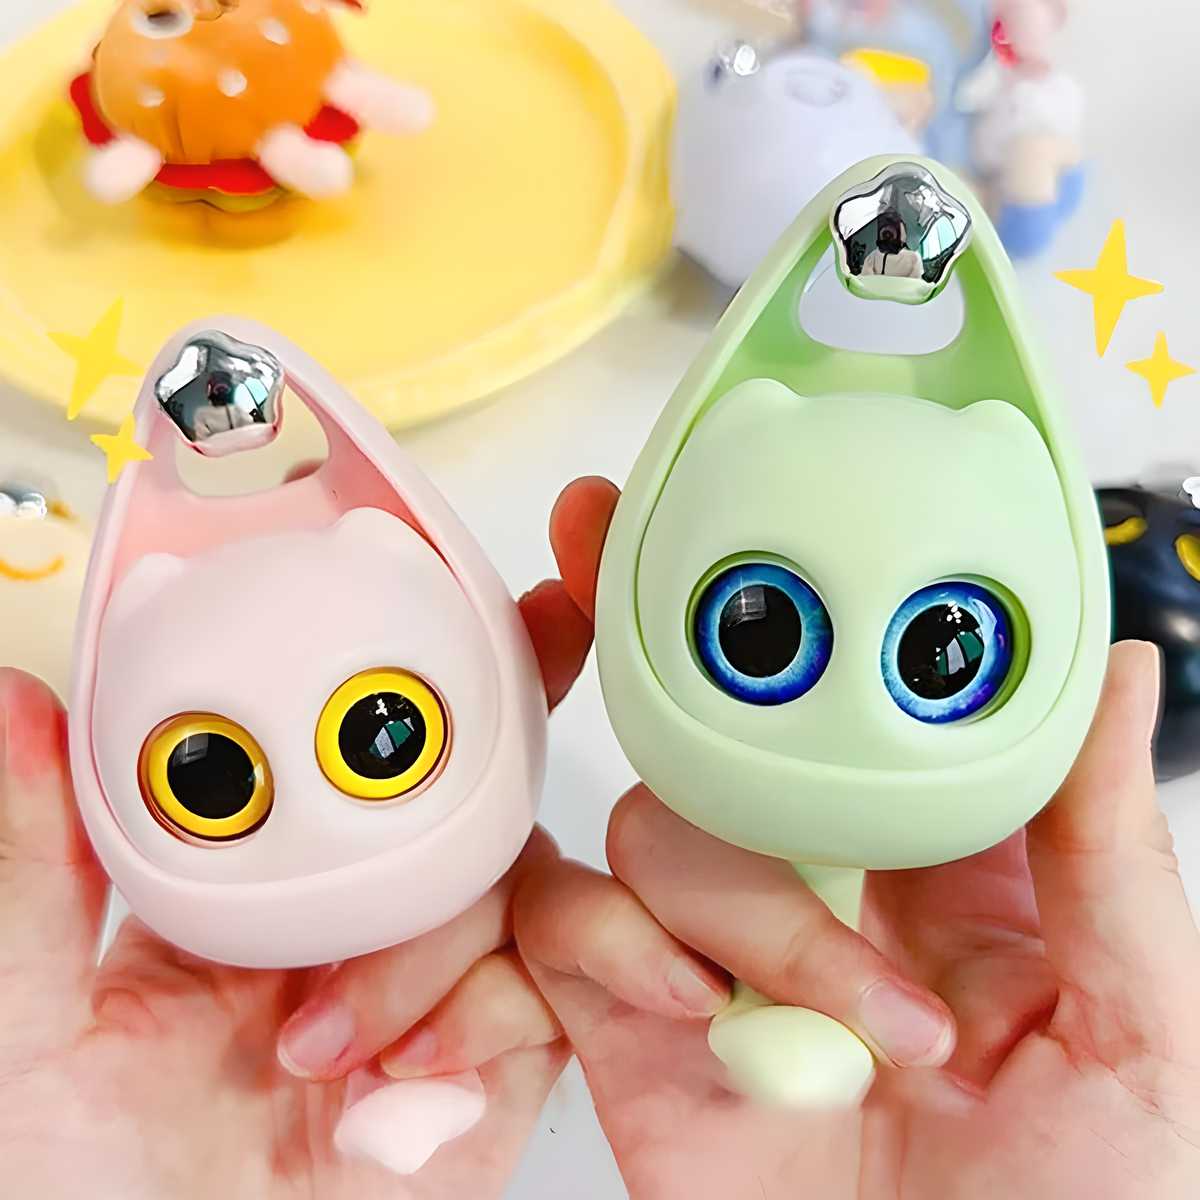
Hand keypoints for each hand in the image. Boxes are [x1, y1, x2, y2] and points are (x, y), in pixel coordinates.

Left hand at [0, 533, 593, 1197]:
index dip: (389, 666)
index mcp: (245, 908)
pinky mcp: (493, 1073)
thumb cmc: (74, 1196)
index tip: (430, 576)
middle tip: (552, 624)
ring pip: (502, 889)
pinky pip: (542, 999)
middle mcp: (348, 934)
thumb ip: (32, 866)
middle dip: (513, 710)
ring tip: (335, 1042)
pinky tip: (411, 1080)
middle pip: (452, 797)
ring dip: (438, 942)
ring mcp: (428, 998)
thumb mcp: (27, 1024)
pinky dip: (489, 1017)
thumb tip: (12, 700)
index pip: (332, 762)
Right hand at [517, 479, 1199, 1199]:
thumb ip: (1105, 852)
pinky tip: (698, 1018)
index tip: (759, 497)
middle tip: (591, 523)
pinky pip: (564, 929)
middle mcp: (814, 892)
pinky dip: (614, 948)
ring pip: (653, 830)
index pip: (852, 711)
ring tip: (847, 1035)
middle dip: (644, 629)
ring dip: (748, 914)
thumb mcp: (1142, 1037)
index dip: (805, 608)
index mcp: (935, 874)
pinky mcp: (624, 1027)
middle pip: (715, 736)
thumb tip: (1115, 671)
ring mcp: (710, 955)